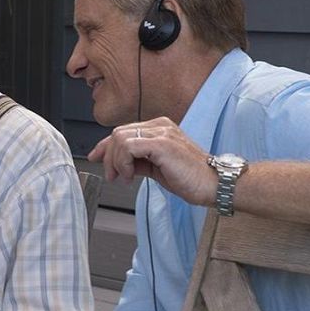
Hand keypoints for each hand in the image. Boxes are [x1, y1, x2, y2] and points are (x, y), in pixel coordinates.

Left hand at [87, 117, 216, 205]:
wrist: (213, 184)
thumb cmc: (191, 178)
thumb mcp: (157, 169)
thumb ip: (139, 162)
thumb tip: (120, 164)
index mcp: (160, 128)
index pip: (124, 131)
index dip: (105, 146)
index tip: (95, 157)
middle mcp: (160, 126)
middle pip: (118, 133)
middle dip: (108, 157)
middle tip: (113, 176)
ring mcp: (161, 132)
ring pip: (120, 138)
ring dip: (116, 162)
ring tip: (126, 177)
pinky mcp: (162, 143)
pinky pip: (128, 146)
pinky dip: (124, 162)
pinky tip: (131, 175)